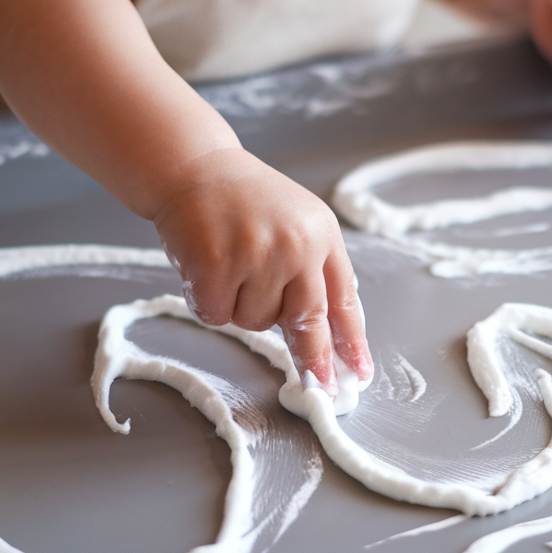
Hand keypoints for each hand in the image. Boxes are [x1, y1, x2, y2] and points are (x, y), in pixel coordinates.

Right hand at [152, 147, 372, 393]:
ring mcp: (256, 254)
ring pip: (256, 322)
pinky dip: (207, 301)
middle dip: (312, 358)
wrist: (193, 167)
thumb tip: (325, 334)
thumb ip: (312, 270)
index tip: (358, 373)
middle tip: (316, 385)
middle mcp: (295, 244)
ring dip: (240, 306)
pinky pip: (217, 315)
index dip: (350, 342)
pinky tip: (204, 269)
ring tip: (230, 266)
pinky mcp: (216, 264)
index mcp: (322, 234)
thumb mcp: (296, 223)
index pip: (343, 299)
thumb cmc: (243, 200)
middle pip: (309, 321)